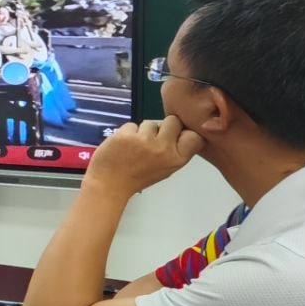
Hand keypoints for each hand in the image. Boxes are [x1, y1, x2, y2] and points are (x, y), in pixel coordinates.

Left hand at [85, 117, 203, 195]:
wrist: (110, 184)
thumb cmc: (138, 177)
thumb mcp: (166, 168)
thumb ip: (175, 151)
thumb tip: (181, 131)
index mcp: (177, 159)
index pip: (194, 136)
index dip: (184, 132)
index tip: (176, 137)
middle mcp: (164, 148)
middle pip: (173, 121)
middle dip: (163, 127)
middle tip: (152, 139)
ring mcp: (145, 140)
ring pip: (150, 122)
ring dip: (142, 131)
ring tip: (135, 146)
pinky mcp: (126, 134)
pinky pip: (131, 124)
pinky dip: (127, 132)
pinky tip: (122, 145)